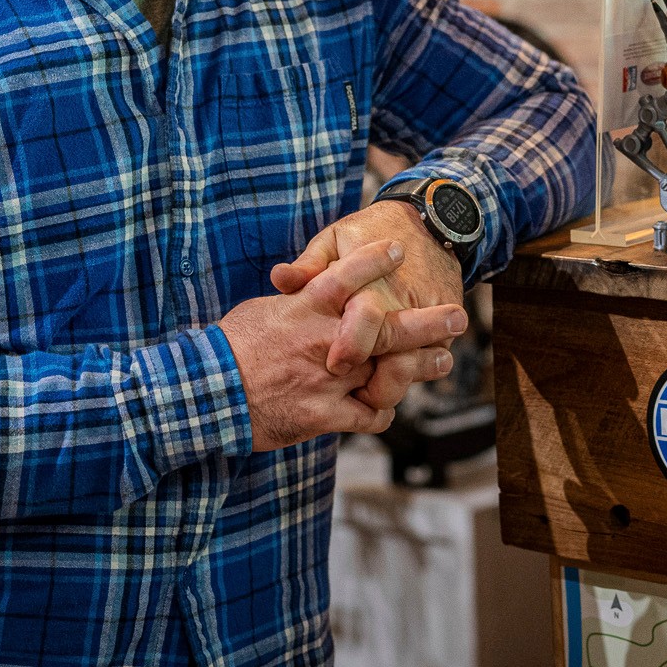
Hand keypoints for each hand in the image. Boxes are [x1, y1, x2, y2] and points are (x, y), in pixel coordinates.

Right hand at [218, 239, 465, 450]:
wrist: (208, 395)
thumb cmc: (227, 349)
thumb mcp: (259, 311)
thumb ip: (292, 301)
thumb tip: (303, 287)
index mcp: (304, 309)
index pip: (346, 276)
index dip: (374, 261)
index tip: (396, 250)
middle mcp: (324, 341)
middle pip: (386, 327)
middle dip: (428, 321)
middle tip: (458, 316)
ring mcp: (327, 380)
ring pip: (388, 373)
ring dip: (419, 368)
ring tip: (440, 360)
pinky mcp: (324, 416)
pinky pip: (367, 415)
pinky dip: (380, 412)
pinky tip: (385, 407)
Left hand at [270, 199, 465, 378]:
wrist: (428, 223)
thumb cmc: (368, 233)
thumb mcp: (335, 240)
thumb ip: (308, 265)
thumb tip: (279, 279)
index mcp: (372, 283)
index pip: (366, 319)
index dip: (351, 346)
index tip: (334, 365)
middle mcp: (403, 303)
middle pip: (392, 350)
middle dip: (373, 379)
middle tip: (358, 394)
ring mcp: (429, 317)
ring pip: (416, 363)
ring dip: (394, 383)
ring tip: (371, 394)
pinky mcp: (445, 327)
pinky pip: (433, 359)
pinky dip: (413, 373)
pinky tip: (390, 381)